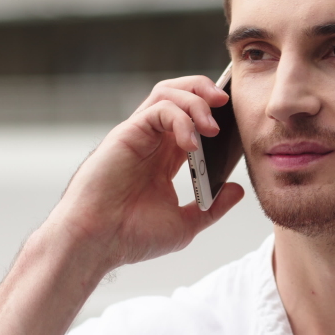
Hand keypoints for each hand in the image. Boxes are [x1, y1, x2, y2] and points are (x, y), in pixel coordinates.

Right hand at [46, 75, 244, 269]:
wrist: (96, 243)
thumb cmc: (130, 236)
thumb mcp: (184, 225)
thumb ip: (212, 207)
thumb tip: (237, 190)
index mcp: (164, 158)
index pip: (192, 120)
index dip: (214, 113)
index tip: (237, 120)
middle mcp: (151, 141)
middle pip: (179, 94)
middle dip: (205, 90)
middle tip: (227, 102)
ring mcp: (138, 135)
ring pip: (168, 93)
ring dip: (196, 100)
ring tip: (213, 125)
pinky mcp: (127, 134)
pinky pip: (158, 109)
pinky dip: (181, 119)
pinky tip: (192, 145)